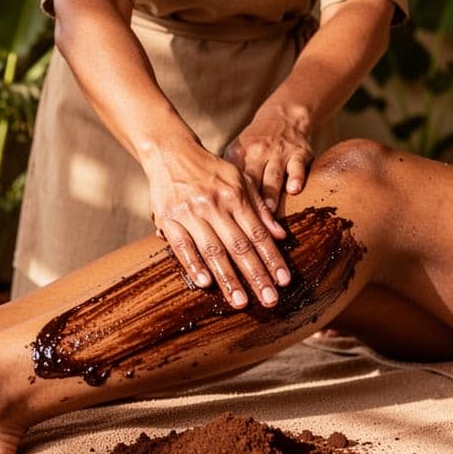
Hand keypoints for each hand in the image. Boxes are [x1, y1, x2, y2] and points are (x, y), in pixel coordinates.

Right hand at [146, 143, 290, 307]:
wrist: (171, 152)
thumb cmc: (210, 170)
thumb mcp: (240, 180)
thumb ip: (260, 208)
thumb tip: (281, 235)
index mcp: (235, 197)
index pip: (258, 233)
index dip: (272, 258)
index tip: (284, 281)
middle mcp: (215, 206)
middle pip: (239, 246)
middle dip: (256, 275)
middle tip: (270, 300)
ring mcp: (190, 213)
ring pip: (213, 250)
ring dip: (228, 278)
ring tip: (241, 301)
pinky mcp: (168, 219)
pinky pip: (182, 245)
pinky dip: (193, 264)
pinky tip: (205, 283)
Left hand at [223, 108, 312, 211]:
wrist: (284, 116)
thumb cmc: (255, 143)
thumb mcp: (236, 152)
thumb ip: (226, 177)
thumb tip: (213, 207)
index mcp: (238, 154)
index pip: (232, 181)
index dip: (230, 201)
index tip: (228, 221)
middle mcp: (257, 152)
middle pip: (252, 180)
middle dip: (249, 202)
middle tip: (248, 222)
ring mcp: (279, 153)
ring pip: (273, 176)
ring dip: (271, 194)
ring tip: (269, 212)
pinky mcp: (299, 153)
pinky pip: (297, 167)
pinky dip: (296, 178)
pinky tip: (294, 190)